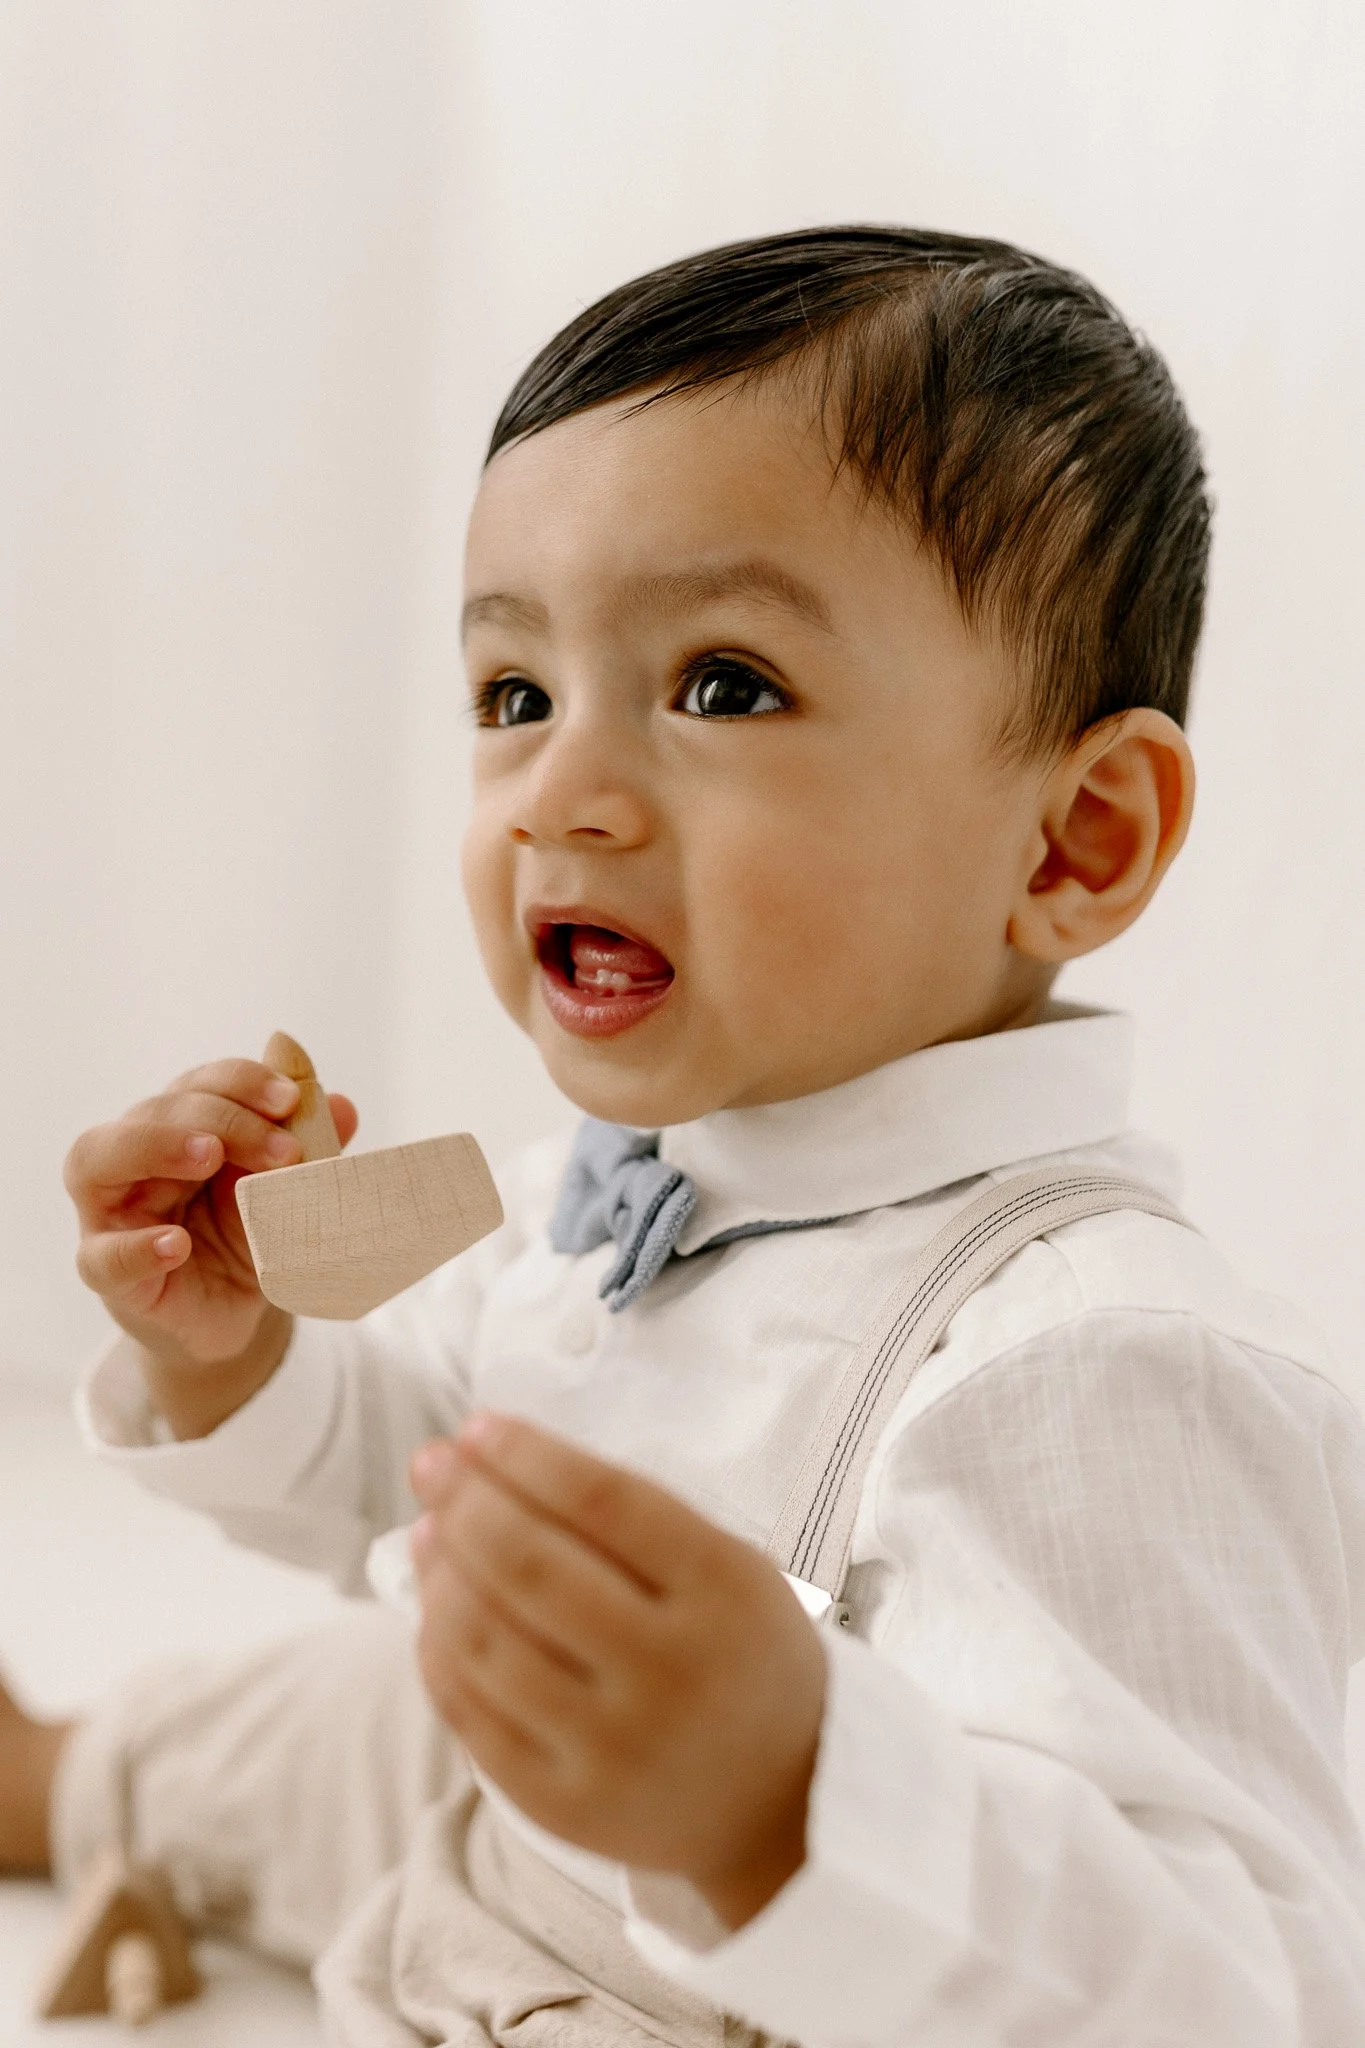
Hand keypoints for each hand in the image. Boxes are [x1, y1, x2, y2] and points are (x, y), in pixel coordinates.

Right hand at [64, 1055, 357, 1431]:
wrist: (232, 1317)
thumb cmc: (249, 1237)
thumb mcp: (287, 1191)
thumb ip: (312, 1147)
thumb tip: (342, 1105)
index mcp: (179, 1127)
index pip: (199, 1083)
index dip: (242, 1081)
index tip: (291, 1099)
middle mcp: (134, 1158)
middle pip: (155, 1110)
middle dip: (223, 1117)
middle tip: (282, 1151)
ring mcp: (110, 1214)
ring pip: (94, 1159)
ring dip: (156, 1145)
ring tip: (208, 1154)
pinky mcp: (107, 1273)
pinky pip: (101, 1256)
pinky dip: (136, 1247)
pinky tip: (176, 1244)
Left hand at [409, 1414, 826, 1929]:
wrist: (782, 1801)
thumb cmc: (739, 1653)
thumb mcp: (732, 1570)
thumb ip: (632, 1520)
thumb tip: (496, 1465)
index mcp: (722, 1591)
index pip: (602, 1500)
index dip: (526, 1455)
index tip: (479, 1426)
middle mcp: (669, 1671)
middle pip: (531, 1565)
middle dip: (465, 1499)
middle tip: (433, 1463)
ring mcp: (613, 1747)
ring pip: (487, 1639)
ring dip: (440, 1569)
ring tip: (427, 1529)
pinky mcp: (565, 1805)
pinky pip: (471, 1714)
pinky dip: (438, 1647)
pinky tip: (434, 1605)